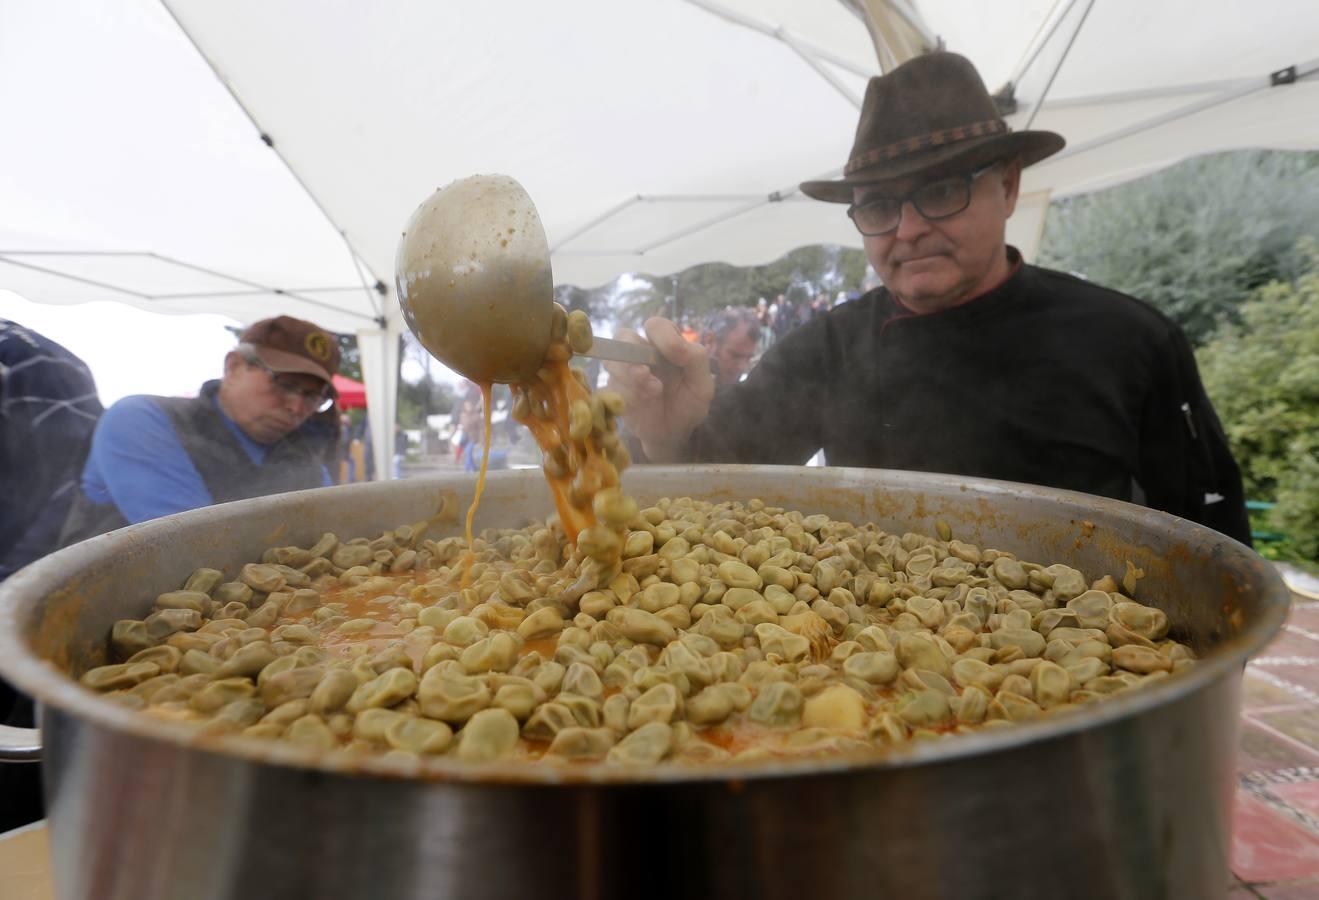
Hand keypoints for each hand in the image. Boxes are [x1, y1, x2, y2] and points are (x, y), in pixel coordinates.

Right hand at [605, 317, 714, 461]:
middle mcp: (641, 353)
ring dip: (630, 377)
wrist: (672, 435)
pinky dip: (624, 395)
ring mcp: (624, 371)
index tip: (676, 356)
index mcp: (665, 345)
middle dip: (632, 354)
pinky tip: (641, 405)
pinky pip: (608, 387)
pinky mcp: (613, 391)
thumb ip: (695, 358)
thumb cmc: (688, 405)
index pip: (656, 325)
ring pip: (612, 361)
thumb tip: (673, 344)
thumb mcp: (703, 384)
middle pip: (623, 336)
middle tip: (645, 374)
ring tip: (653, 393)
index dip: (662, 337)